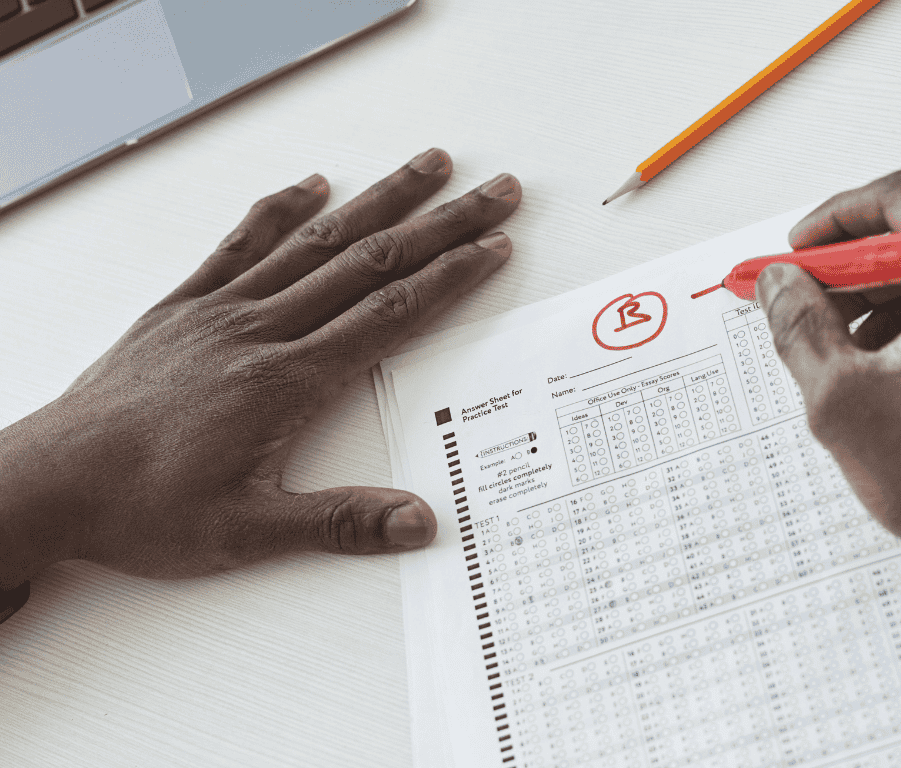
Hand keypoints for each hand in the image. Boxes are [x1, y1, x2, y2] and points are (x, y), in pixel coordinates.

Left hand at [0, 148, 518, 585]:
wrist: (50, 482)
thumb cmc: (140, 506)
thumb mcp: (247, 531)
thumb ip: (338, 523)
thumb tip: (416, 521)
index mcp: (285, 379)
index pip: (388, 314)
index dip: (449, 278)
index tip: (491, 248)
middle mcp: (260, 329)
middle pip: (370, 263)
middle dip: (441, 225)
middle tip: (493, 194)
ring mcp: (222, 310)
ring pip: (317, 241)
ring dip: (380, 200)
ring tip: (427, 166)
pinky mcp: (184, 306)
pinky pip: (242, 242)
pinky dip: (282, 210)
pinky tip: (311, 185)